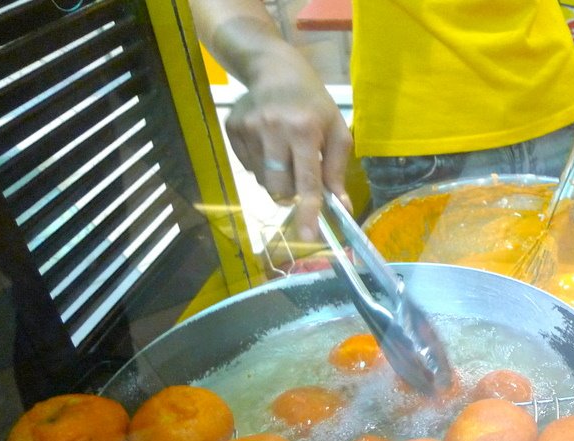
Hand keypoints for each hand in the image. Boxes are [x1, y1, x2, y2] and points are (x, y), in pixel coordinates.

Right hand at [224, 58, 352, 238]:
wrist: (275, 70)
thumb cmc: (314, 103)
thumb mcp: (336, 130)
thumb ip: (337, 169)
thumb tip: (340, 205)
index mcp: (303, 130)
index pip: (307, 181)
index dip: (308, 211)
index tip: (309, 236)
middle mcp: (272, 130)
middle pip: (280, 189)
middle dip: (293, 194)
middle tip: (300, 176)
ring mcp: (248, 129)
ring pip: (263, 182)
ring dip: (277, 179)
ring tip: (285, 153)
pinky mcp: (232, 129)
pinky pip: (248, 168)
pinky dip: (262, 166)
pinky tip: (269, 144)